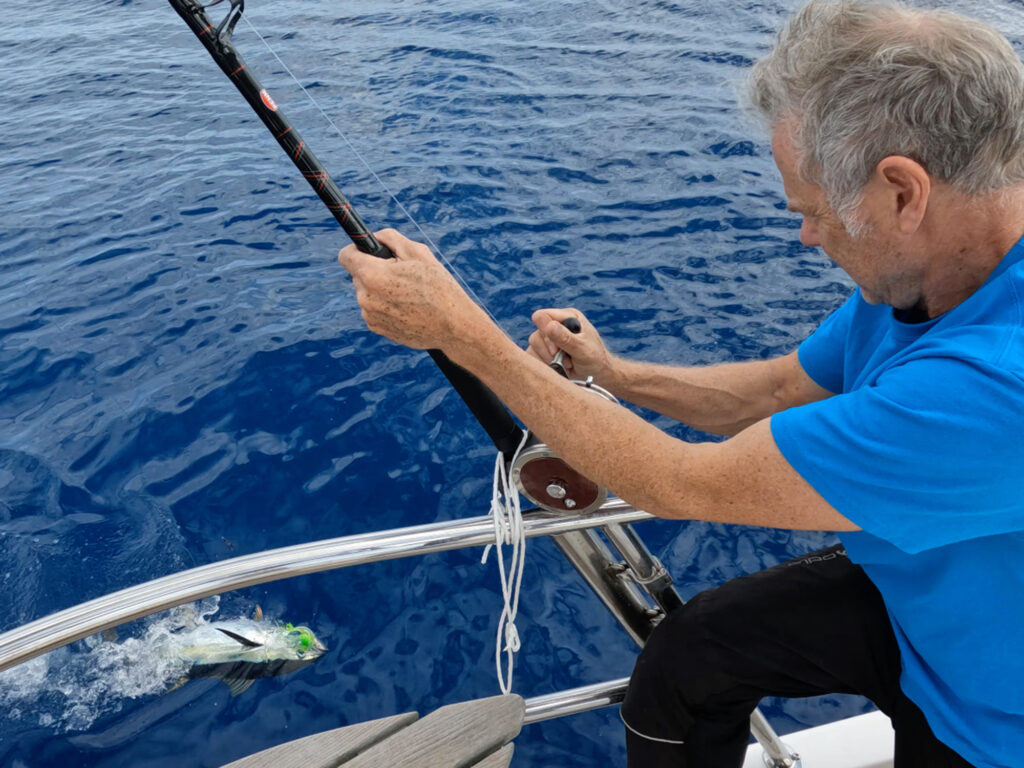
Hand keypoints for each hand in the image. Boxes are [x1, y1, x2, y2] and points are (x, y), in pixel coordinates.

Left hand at [337, 229, 486, 350]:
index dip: (356, 249)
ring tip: (409, 294)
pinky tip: (408, 308)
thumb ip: (390, 238)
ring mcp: (370, 316)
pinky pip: (374, 309)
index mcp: (373, 275)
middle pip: (359, 274)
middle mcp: (365, 297)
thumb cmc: (439, 287)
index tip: (368, 250)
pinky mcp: (377, 329)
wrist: (454, 326)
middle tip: (401, 274)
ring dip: (381, 289)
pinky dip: (386, 306)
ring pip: (367, 293)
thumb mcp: (418, 252)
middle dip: (374, 270)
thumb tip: (374, 238)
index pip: (345, 255)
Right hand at [527, 308, 616, 383]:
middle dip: (550, 351)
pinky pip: (533, 356)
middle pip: (537, 334)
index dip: (545, 332)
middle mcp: (557, 325)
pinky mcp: (544, 351)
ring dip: (548, 359)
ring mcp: (550, 339)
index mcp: (568, 316)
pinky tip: (558, 368)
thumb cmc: (595, 360)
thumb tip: (548, 325)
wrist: (598, 377)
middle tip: (566, 360)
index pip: (543, 316)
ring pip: (534, 346)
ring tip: (566, 364)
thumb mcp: (582, 349)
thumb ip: (565, 338)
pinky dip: (544, 365)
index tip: (556, 349)